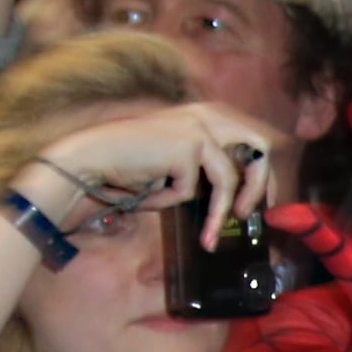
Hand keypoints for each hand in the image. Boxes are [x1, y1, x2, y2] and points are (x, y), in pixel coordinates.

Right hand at [32, 100, 282, 234]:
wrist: (89, 159)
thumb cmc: (129, 166)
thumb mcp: (178, 165)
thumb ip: (207, 171)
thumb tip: (243, 199)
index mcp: (207, 115)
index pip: (252, 139)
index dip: (261, 172)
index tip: (262, 201)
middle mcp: (206, 114)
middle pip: (259, 147)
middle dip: (262, 184)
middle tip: (252, 215)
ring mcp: (198, 127)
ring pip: (229, 178)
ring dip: (221, 212)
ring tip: (209, 236)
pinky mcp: (187, 145)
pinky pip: (192, 189)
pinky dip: (172, 199)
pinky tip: (150, 193)